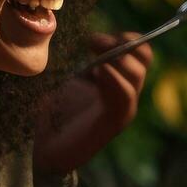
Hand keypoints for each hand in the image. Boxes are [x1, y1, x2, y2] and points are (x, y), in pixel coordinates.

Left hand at [33, 32, 151, 174]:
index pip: (139, 52)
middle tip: (94, 43)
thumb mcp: (69, 79)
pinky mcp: (114, 122)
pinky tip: (98, 72)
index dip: (125, 38)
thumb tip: (88, 36)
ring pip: (137, 74)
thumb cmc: (53, 115)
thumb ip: (84, 62)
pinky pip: (125, 96)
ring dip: (118, 59)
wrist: (43, 150)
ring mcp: (123, 108)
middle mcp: (126, 93)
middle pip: (143, 58)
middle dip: (122, 43)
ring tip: (95, 59)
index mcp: (119, 81)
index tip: (95, 38)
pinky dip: (114, 80)